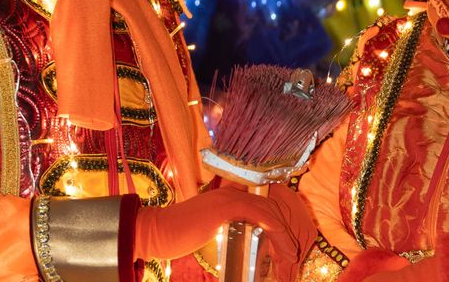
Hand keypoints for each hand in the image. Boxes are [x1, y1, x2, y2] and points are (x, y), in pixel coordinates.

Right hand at [135, 184, 313, 268]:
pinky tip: (283, 243)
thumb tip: (247, 243)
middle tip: (292, 253)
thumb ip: (228, 228)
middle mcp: (231, 192)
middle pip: (270, 205)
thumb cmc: (178, 234)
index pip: (262, 203)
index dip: (278, 221)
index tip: (285, 244)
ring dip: (284, 234)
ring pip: (269, 210)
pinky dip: (276, 228)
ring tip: (290, 255)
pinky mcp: (225, 206)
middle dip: (285, 230)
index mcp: (228, 196)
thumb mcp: (209, 229)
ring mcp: (228, 197)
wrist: (157, 232)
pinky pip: (260, 213)